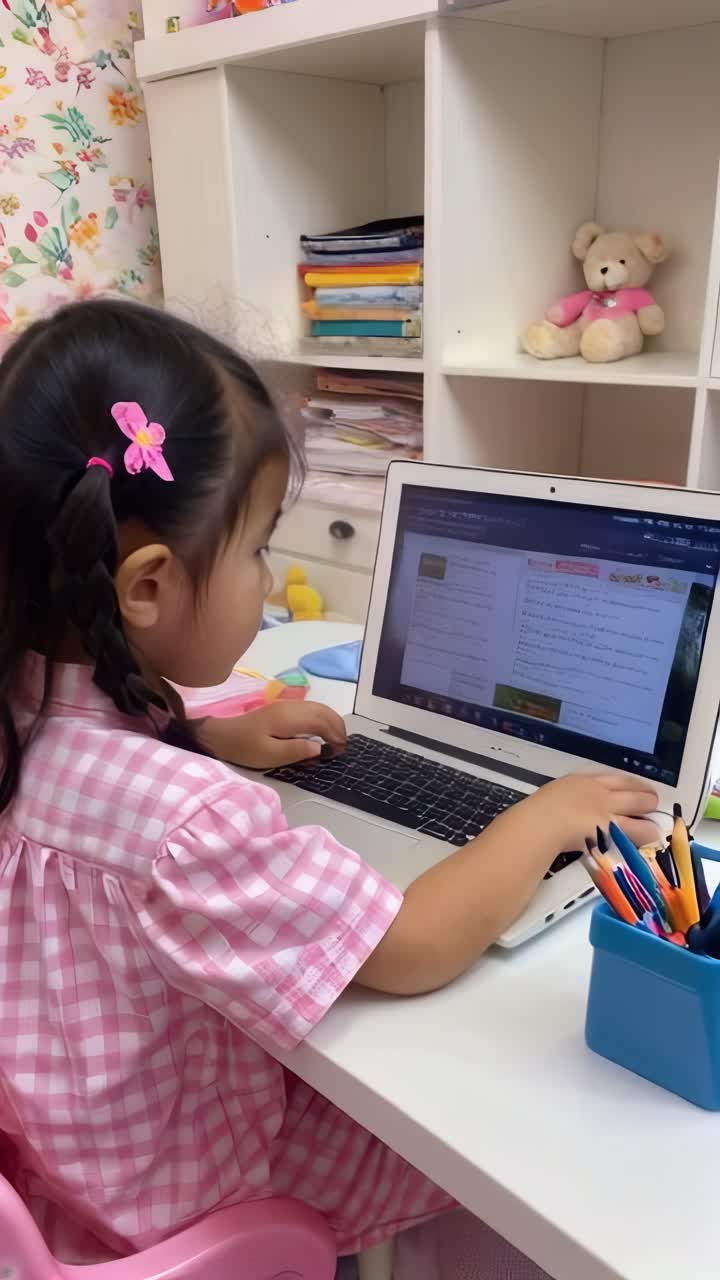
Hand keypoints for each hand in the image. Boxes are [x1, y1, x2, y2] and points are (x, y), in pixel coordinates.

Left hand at [195, 700, 346, 769]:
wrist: (221, 735)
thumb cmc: (245, 747)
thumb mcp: (269, 755)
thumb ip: (297, 751)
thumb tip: (320, 748)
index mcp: (290, 717)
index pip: (322, 721)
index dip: (335, 734)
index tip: (341, 751)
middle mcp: (291, 707)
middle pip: (323, 710)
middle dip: (337, 726)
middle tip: (343, 746)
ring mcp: (286, 706)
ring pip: (318, 708)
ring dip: (331, 721)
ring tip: (336, 740)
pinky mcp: (282, 709)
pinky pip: (310, 709)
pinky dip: (321, 719)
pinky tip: (320, 731)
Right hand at [525, 772, 658, 852]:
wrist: (542, 821)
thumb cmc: (542, 807)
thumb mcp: (559, 789)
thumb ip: (573, 791)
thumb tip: (575, 797)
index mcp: (589, 782)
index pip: (621, 780)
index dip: (636, 785)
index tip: (641, 788)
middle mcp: (604, 796)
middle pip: (637, 795)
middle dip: (648, 800)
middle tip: (652, 805)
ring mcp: (609, 816)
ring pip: (641, 818)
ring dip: (649, 825)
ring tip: (652, 830)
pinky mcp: (610, 835)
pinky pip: (633, 837)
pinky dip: (639, 841)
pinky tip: (641, 844)